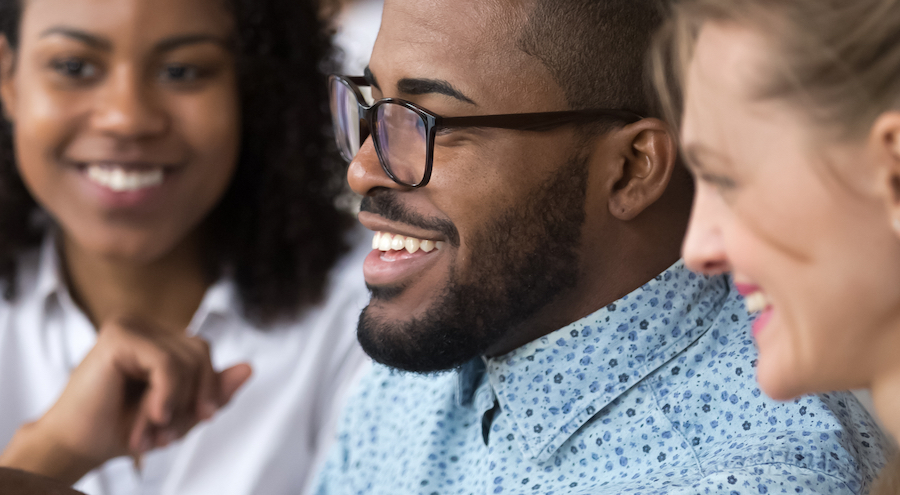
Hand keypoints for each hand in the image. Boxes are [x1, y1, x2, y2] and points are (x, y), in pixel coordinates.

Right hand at [0, 317, 251, 483]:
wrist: (77, 447)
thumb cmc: (123, 428)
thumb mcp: (183, 413)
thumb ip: (215, 391)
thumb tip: (249, 368)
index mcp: (158, 338)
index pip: (204, 351)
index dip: (210, 386)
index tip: (201, 419)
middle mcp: (145, 325)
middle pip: (201, 351)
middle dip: (194, 397)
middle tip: (170, 434)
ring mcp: (130, 325)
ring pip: (187, 359)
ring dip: (175, 404)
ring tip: (153, 431)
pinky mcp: (119, 335)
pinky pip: (168, 363)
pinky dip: (167, 396)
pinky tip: (152, 417)